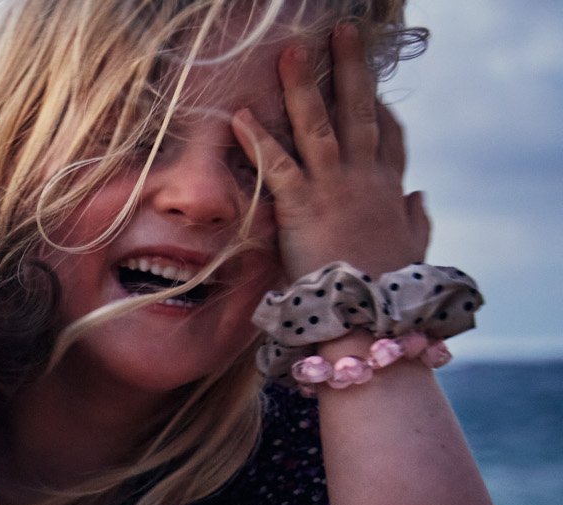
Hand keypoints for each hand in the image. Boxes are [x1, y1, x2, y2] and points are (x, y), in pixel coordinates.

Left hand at [233, 22, 429, 279]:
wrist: (371, 317)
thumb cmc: (388, 292)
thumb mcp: (411, 250)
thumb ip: (416, 221)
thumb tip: (421, 200)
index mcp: (389, 191)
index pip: (390, 139)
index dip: (383, 109)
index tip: (377, 88)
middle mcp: (364, 179)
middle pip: (360, 111)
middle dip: (351, 68)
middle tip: (343, 31)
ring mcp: (334, 188)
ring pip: (318, 125)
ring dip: (303, 86)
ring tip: (292, 51)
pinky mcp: (303, 206)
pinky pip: (277, 164)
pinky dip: (257, 139)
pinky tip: (239, 115)